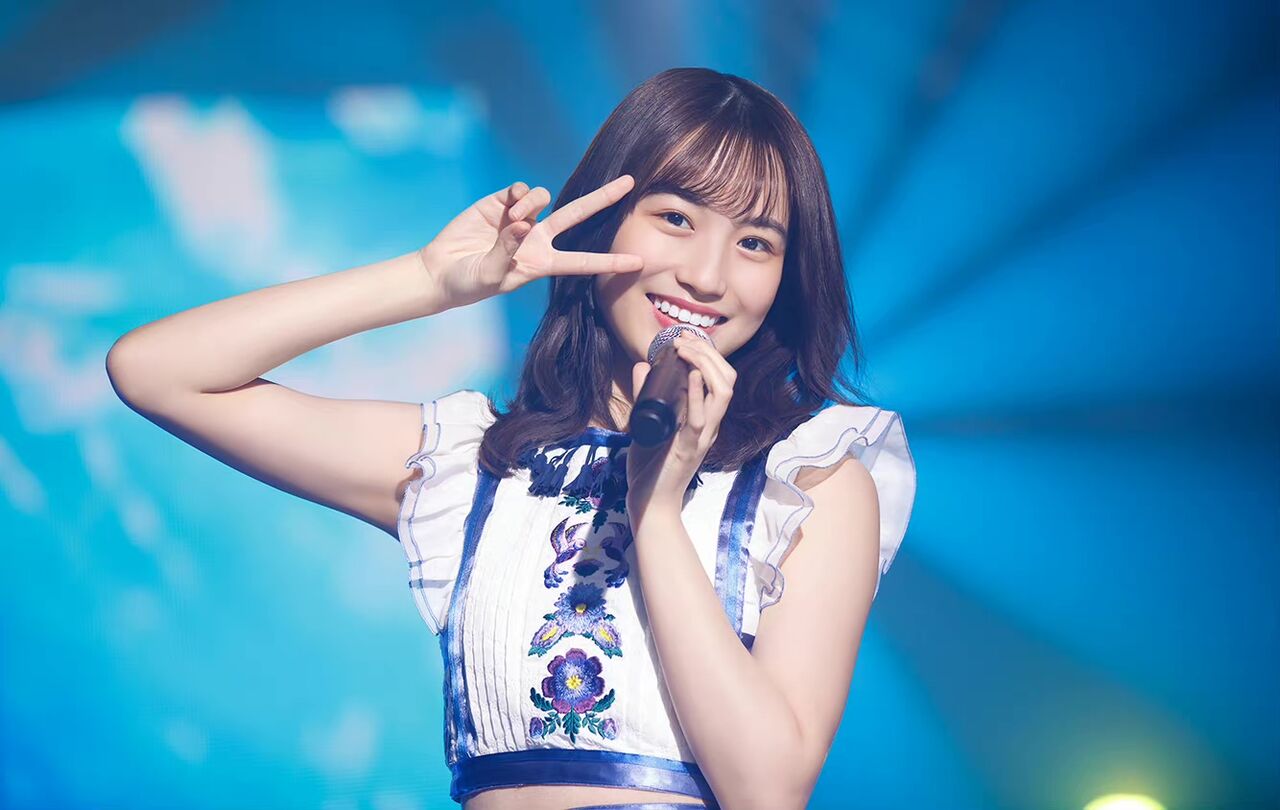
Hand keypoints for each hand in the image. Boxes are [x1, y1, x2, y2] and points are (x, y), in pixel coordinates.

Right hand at [419, 175, 644, 308]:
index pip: (583, 262)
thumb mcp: (491, 276)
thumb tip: (523, 224)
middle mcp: (538, 238)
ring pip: (543, 197)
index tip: (639, 262)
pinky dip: (518, 196)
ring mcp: (521, 218)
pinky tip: (507, 208)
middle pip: (579, 215)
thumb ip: (508, 251)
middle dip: (604, 198)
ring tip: (513, 217)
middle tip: (630, 182)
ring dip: (533, 203)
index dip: (611, 262)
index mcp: (543, 263)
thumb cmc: (468, 283)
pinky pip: (520, 190)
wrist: (440, 271)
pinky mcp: (501, 203)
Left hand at [624, 332, 736, 524]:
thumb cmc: (650, 468)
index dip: (708, 353)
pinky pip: (700, 419)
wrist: (649, 503)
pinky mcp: (689, 449)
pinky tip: (689, 376)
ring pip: (722, 394)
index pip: (720, 378)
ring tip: (685, 351)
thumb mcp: (647, 422)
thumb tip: (644, 365)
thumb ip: (645, 395)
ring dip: (706, 366)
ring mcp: (702, 437)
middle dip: (709, 353)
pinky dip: (696, 394)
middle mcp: (710, 425)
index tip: (685, 338)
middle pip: (726, 380)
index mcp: (704, 418)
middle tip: (684, 339)